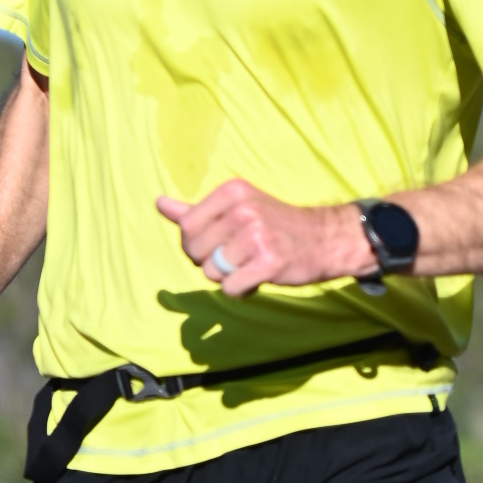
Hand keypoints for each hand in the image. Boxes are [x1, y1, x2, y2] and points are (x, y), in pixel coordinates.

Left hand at [155, 181, 366, 297]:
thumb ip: (195, 210)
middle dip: (212, 262)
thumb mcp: (236, 208)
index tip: (218, 243)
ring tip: (251, 264)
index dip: (196, 244)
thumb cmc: (274, 225)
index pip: (187, 227)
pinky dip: (242, 290)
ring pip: (212, 272)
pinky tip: (259, 277)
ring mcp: (257, 235)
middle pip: (197, 252)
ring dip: (229, 276)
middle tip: (238, 256)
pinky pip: (231, 288)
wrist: (324, 239)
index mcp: (232, 191)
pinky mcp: (270, 261)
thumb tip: (159, 203)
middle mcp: (244, 209)